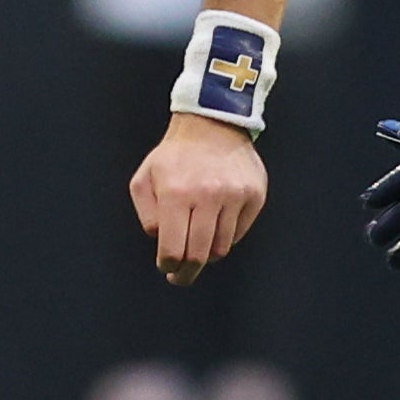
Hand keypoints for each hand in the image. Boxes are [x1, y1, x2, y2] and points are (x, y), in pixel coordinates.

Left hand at [131, 113, 264, 286]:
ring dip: (207, 253)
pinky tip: (215, 225)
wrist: (212, 123)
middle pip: (199, 255)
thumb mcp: (144, 178)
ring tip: (197, 246)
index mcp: (176, 193)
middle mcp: (207, 195)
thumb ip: (145, 213)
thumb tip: (159, 240)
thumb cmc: (175, 155)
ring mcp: (234, 196)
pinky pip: (239, 233)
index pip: (173, 249)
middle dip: (187, 272)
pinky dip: (226, 237)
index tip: (167, 269)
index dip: (169, 266)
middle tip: (181, 276)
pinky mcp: (254, 195)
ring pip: (221, 248)